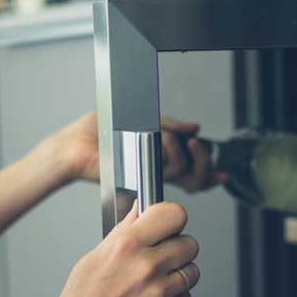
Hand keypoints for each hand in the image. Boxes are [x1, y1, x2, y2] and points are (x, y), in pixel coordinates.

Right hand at [45, 201, 199, 296]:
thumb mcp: (93, 259)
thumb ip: (123, 232)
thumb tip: (138, 210)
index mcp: (126, 245)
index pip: (173, 215)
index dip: (173, 220)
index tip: (168, 226)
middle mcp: (146, 266)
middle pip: (190, 244)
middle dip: (179, 249)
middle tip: (164, 258)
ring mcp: (158, 292)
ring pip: (192, 272)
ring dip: (179, 276)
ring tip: (156, 283)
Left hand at [52, 110, 224, 190]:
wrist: (73, 145)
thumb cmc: (97, 131)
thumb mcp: (140, 117)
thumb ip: (170, 124)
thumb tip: (194, 127)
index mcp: (158, 159)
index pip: (190, 173)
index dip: (209, 174)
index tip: (222, 173)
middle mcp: (157, 171)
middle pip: (196, 178)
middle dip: (204, 161)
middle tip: (198, 144)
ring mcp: (150, 176)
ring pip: (185, 172)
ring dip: (182, 150)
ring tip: (168, 137)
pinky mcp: (140, 178)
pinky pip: (169, 170)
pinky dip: (173, 152)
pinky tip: (171, 143)